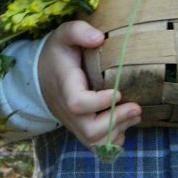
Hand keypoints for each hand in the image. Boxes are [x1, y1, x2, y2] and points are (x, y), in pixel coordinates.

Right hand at [38, 20, 141, 150]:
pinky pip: (98, 146)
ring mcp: (75, 124)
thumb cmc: (58, 53)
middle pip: (90, 131)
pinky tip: (125, 121)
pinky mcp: (82, 129)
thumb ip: (79, 31)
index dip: (99, 102)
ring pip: (96, 143)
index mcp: (66, 87)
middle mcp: (69, 111)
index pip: (78, 104)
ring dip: (119, 131)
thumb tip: (99, 38)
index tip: (118, 90)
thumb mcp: (64, 34)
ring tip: (135, 113)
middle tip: (136, 107)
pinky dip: (114, 139)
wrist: (41, 74)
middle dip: (116, 121)